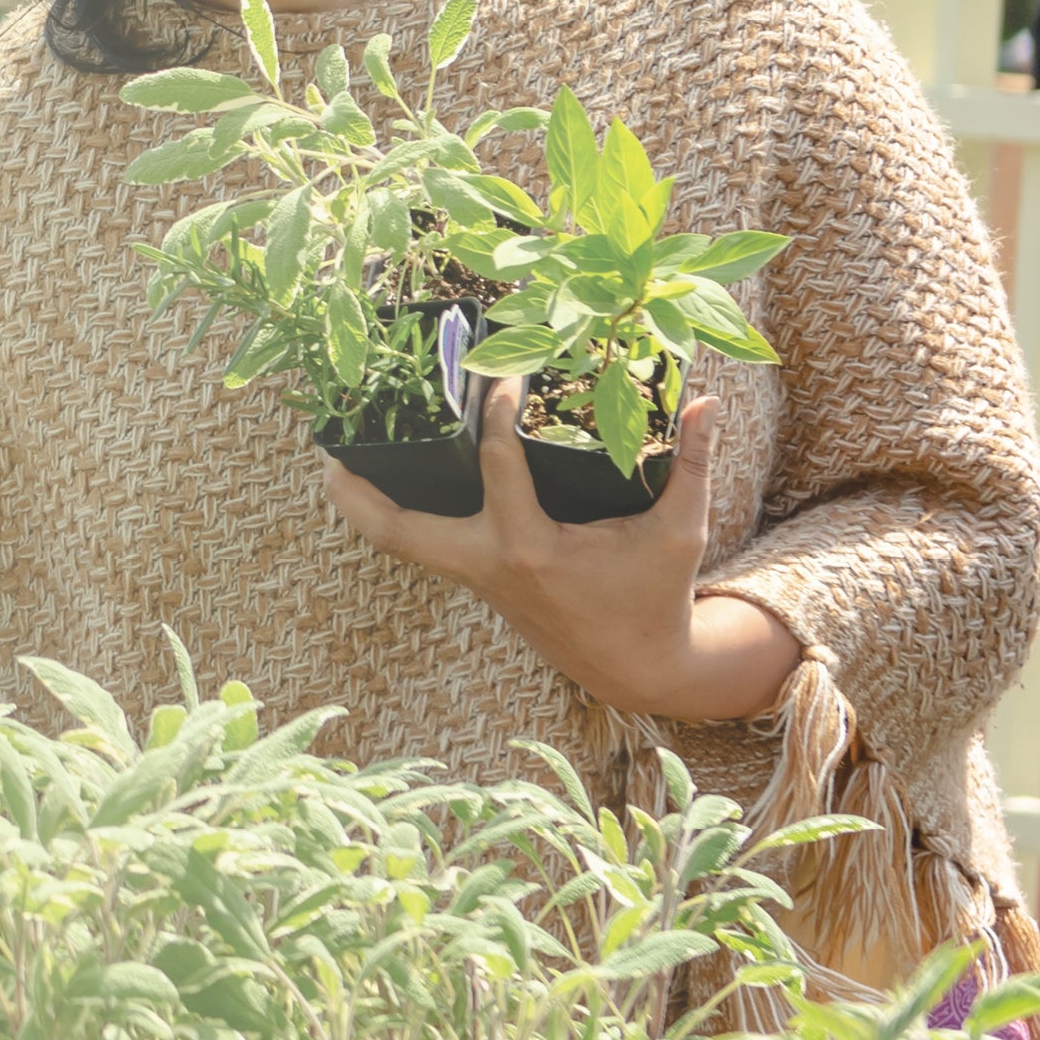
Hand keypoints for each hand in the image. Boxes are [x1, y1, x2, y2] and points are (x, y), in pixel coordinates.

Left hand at [320, 377, 802, 726]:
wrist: (635, 666)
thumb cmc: (654, 595)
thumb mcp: (681, 531)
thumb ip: (694, 464)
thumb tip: (710, 400)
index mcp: (532, 550)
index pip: (498, 467)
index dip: (496, 412)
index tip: (501, 373)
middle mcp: (490, 565)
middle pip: (400, 532)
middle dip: (360, 492)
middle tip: (329, 446)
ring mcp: (477, 576)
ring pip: (398, 543)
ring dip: (362, 505)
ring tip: (331, 460)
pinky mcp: (478, 579)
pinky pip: (420, 545)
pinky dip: (397, 514)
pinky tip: (383, 481)